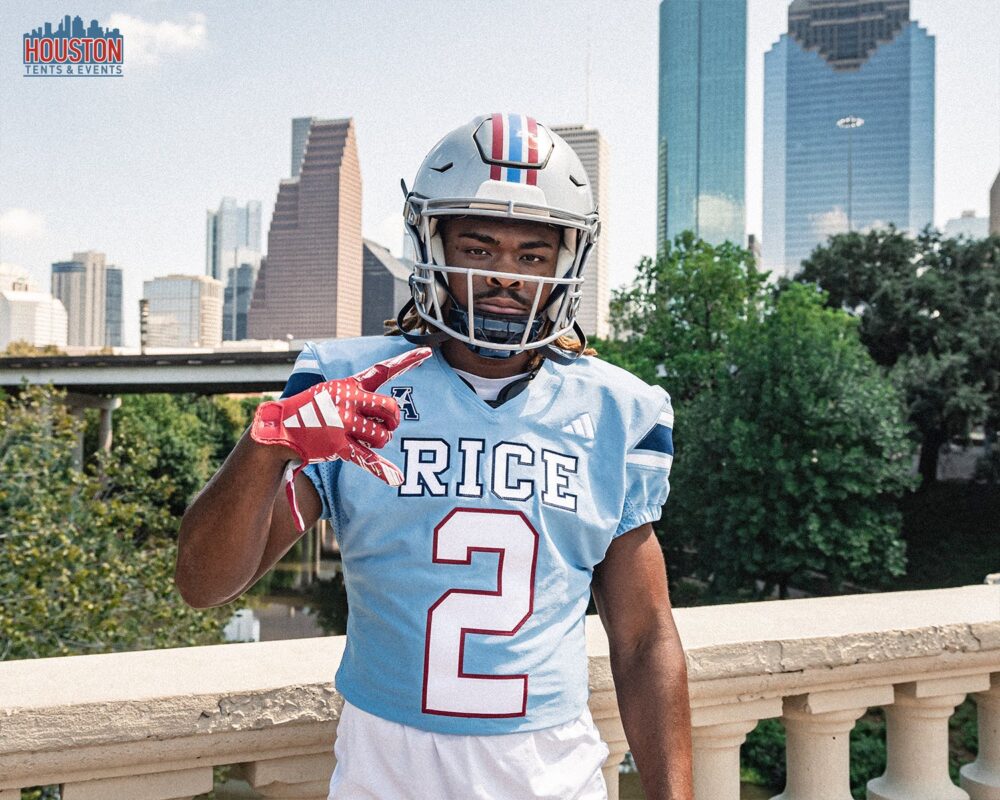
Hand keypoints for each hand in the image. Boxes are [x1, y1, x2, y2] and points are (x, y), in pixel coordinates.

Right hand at [251, 347, 432, 527]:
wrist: (280, 429)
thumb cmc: (309, 411)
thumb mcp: (331, 392)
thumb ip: (357, 396)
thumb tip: (387, 412)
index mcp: (348, 385)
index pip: (382, 370)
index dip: (407, 360)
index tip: (428, 351)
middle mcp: (348, 401)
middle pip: (390, 409)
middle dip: (393, 420)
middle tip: (387, 426)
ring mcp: (343, 423)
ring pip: (381, 435)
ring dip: (379, 441)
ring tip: (365, 441)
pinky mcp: (338, 445)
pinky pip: (367, 458)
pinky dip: (382, 469)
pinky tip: (395, 478)